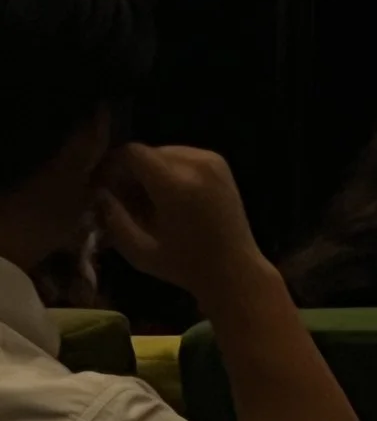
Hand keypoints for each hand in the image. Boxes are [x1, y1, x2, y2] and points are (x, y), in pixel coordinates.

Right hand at [94, 144, 278, 310]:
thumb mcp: (139, 250)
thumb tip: (98, 191)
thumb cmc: (185, 265)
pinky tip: (164, 197)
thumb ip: (113, 217)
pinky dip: (167, 171)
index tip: (102, 186)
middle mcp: (197, 165)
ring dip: (147, 171)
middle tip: (120, 199)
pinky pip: (181, 157)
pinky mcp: (220, 165)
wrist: (234, 268)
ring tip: (143, 202)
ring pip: (163, 152)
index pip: (132, 153)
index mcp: (177, 185)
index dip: (111, 165)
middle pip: (147, 152)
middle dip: (129, 171)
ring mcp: (213, 162)